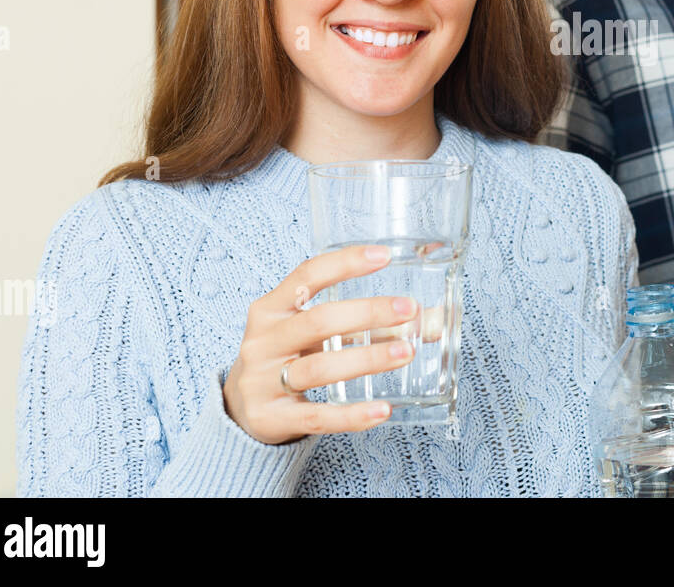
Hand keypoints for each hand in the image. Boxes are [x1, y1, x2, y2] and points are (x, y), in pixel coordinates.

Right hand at [222, 243, 423, 444]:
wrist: (242, 410)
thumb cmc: (289, 358)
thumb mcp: (318, 335)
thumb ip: (368, 326)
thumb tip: (431, 320)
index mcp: (270, 308)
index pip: (306, 275)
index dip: (345, 263)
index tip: (385, 255)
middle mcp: (264, 341)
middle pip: (318, 321)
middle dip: (367, 313)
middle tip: (410, 310)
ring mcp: (263, 381)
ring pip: (319, 367)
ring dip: (367, 359)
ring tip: (407, 352)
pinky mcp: (272, 418)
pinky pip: (317, 416)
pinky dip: (352, 415)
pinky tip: (383, 411)